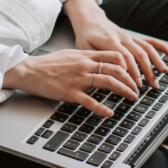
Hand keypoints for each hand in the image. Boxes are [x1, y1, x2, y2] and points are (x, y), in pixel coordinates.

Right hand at [2, 49, 139, 116]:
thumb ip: (86, 57)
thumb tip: (100, 61)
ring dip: (124, 90)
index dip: (128, 65)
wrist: (30, 70)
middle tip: (137, 89)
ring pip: (108, 81)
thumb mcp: (70, 55)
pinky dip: (102, 108)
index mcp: (85, 55)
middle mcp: (84, 65)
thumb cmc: (48, 64)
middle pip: (116, 69)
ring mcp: (78, 79)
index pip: (114, 55)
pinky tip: (110, 113)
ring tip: (131, 98)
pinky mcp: (71, 92)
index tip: (134, 73)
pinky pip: (90, 101)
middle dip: (131, 80)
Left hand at [63, 0, 167, 89]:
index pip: (124, 57)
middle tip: (151, 85)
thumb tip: (106, 72)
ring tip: (162, 74)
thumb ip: (96, 59)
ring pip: (146, 48)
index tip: (135, 84)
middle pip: (139, 54)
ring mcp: (129, 37)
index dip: (131, 71)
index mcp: (110, 40)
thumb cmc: (86, 36)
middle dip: (147, 70)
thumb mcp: (84, 48)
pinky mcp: (133, 38)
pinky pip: (149, 41)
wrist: (90, 19)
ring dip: (156, 61)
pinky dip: (161, 47)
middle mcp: (123, 38)